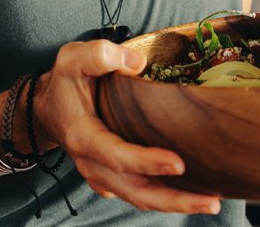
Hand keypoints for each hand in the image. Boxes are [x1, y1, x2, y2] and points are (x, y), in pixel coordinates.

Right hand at [34, 40, 221, 213]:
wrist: (48, 108)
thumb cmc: (65, 82)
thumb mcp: (73, 59)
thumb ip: (100, 55)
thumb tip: (138, 64)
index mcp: (83, 137)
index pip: (116, 156)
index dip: (146, 162)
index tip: (178, 164)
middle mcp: (92, 164)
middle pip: (135, 190)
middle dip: (173, 199)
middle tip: (210, 201)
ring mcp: (102, 176)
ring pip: (140, 197)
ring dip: (175, 204)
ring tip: (211, 203)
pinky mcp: (113, 179)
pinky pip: (140, 194)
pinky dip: (165, 198)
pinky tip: (193, 194)